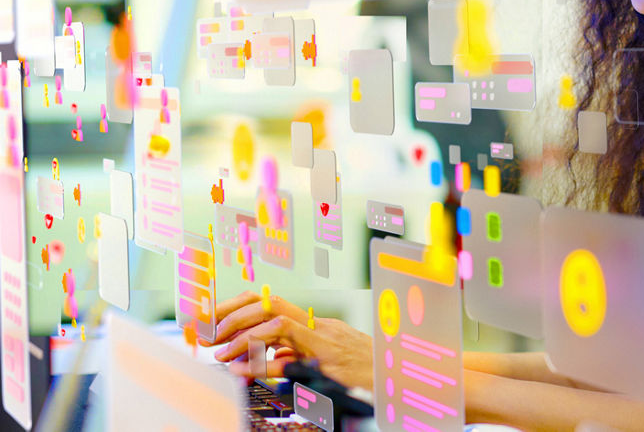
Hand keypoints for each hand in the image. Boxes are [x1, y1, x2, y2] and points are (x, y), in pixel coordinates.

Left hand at [205, 290, 373, 390]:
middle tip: (207, 331)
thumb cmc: (365, 371)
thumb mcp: (326, 360)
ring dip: (243, 334)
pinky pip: (288, 356)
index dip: (238, 305)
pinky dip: (260, 362)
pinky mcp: (328, 361)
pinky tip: (241, 371)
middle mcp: (319, 326)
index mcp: (315, 324)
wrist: (400, 377)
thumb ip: (297, 356)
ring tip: (219, 350)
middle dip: (232, 313)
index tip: (212, 317)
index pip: (270, 303)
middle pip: (269, 304)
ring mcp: (324, 341)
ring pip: (277, 322)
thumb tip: (264, 361)